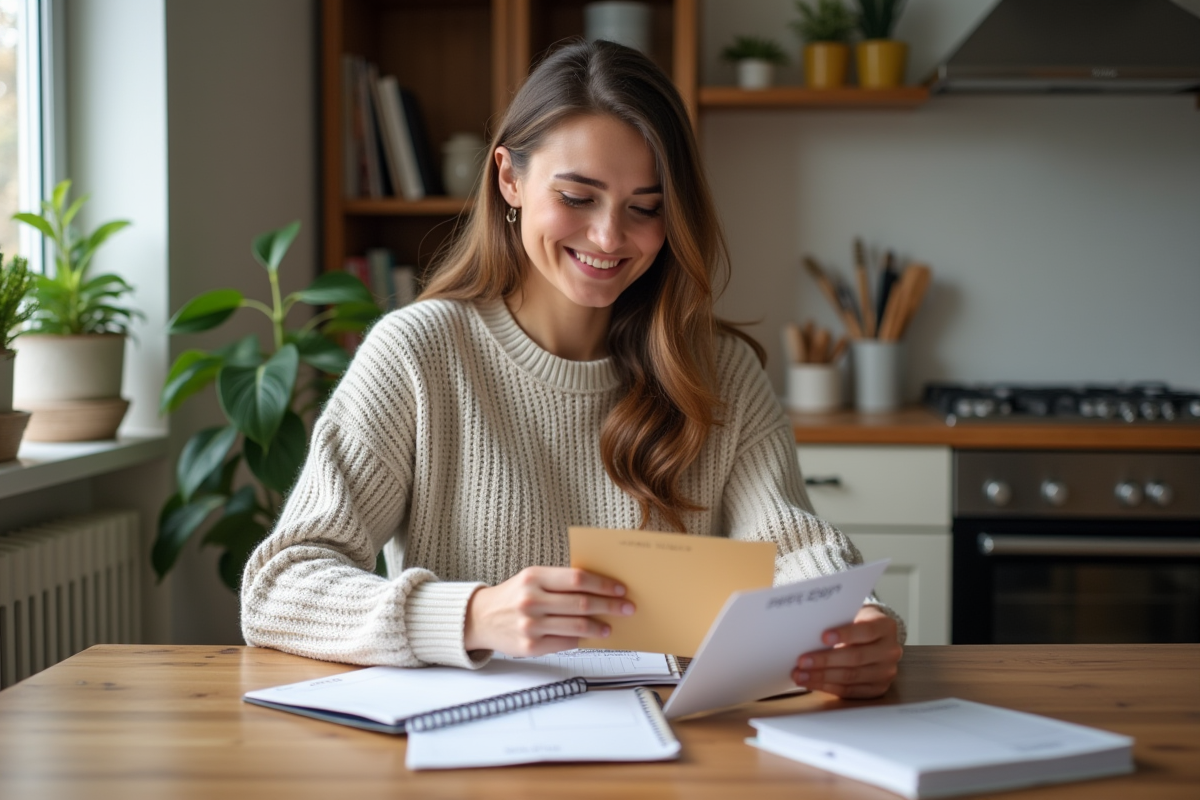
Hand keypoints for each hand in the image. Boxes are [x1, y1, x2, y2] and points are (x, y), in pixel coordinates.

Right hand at [463, 567, 634, 655]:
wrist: (480, 618)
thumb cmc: (513, 595)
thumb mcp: (532, 579)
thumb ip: (560, 582)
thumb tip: (599, 589)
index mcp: (534, 577)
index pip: (578, 579)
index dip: (603, 584)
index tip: (620, 589)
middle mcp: (531, 600)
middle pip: (582, 603)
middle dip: (610, 606)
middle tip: (627, 608)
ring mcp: (531, 625)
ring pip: (577, 626)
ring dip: (600, 627)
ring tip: (610, 626)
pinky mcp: (531, 646)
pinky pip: (566, 643)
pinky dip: (582, 640)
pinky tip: (591, 637)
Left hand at [792, 605, 901, 698]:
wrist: (875, 636)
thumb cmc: (857, 623)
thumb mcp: (852, 614)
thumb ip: (838, 621)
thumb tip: (808, 632)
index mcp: (886, 627)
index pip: (865, 631)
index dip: (844, 634)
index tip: (823, 637)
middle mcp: (890, 651)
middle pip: (856, 657)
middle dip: (825, 660)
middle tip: (802, 661)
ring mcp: (886, 672)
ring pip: (851, 676)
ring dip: (822, 677)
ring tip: (800, 675)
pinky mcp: (877, 688)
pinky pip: (849, 691)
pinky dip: (828, 687)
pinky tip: (812, 683)